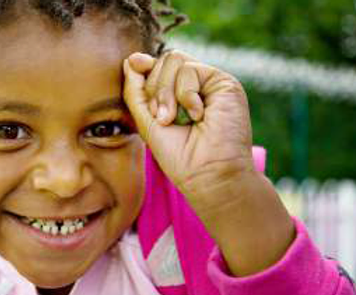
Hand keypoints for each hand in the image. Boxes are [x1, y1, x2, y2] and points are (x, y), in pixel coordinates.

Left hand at [122, 50, 254, 207]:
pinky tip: (197, 116)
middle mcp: (196, 85)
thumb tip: (131, 59)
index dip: (144, 68)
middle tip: (161, 119)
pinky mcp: (224, 83)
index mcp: (179, 93)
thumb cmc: (178, 156)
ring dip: (166, 92)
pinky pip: (190, 70)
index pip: (157, 67)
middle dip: (153, 89)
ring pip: (174, 60)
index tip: (133, 67)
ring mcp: (211, 82)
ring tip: (173, 120)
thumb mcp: (147, 121)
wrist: (207, 174)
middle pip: (164, 60)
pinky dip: (185, 95)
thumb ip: (137, 91)